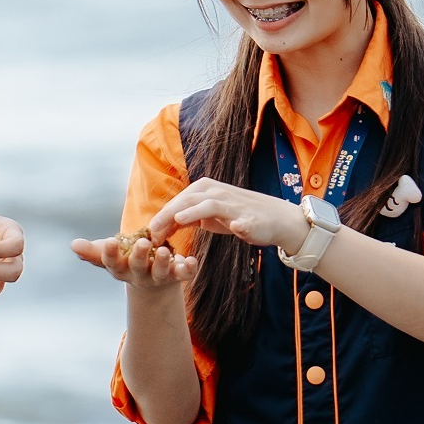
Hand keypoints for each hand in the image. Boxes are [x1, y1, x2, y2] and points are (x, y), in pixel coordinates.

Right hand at [73, 231, 195, 292]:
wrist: (152, 280)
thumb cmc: (126, 261)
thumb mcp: (109, 255)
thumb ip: (92, 251)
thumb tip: (73, 245)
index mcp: (121, 268)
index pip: (112, 262)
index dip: (111, 253)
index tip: (112, 240)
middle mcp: (139, 274)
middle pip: (138, 267)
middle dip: (139, 255)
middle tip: (142, 243)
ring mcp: (159, 276)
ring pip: (161, 272)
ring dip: (163, 262)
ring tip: (165, 250)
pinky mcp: (177, 276)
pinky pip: (184, 274)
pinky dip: (189, 269)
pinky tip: (192, 259)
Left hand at [141, 177, 308, 251]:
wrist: (275, 219)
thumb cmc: (239, 216)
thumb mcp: (209, 215)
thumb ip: (189, 217)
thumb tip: (164, 225)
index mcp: (205, 190)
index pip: (178, 200)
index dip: (162, 216)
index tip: (148, 233)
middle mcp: (217, 192)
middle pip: (187, 200)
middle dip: (168, 215)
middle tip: (152, 232)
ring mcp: (234, 204)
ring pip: (209, 204)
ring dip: (192, 213)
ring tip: (176, 224)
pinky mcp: (251, 219)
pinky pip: (244, 221)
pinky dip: (241, 224)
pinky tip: (237, 227)